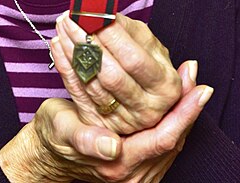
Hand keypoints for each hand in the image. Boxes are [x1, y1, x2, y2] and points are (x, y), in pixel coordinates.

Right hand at [0, 77, 212, 182]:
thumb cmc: (54, 137)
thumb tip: (111, 147)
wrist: (45, 152)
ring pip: (169, 134)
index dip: (183, 113)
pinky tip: (176, 93)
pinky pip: (161, 134)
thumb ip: (87, 141)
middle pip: (172, 136)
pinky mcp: (136, 159)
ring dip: (180, 106)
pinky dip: (171, 112)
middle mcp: (132, 172)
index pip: (164, 138)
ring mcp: (136, 168)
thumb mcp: (64, 132)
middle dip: (184, 105)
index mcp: (117, 165)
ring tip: (189, 77)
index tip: (199, 89)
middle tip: (194, 74)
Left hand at [52, 12, 183, 133]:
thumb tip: (104, 13)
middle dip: (88, 42)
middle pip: (111, 74)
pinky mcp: (98, 121)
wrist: (138, 95)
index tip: (93, 14)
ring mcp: (122, 120)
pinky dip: (65, 65)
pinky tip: (58, 43)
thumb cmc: (144, 62)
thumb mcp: (147, 45)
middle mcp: (147, 108)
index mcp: (165, 86)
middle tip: (71, 17)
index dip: (111, 36)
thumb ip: (129, 29)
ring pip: (92, 82)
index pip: (133, 59)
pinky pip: (77, 91)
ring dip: (73, 50)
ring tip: (63, 25)